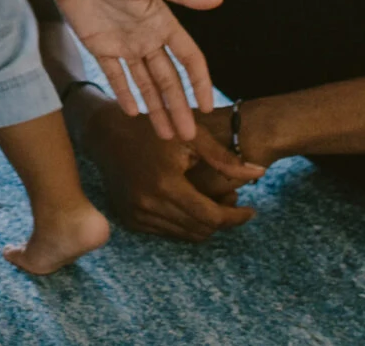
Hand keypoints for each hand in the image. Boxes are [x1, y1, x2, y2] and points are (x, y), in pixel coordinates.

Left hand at [33, 0, 221, 139]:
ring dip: (156, 108)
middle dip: (179, 107)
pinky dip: (125, 94)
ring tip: (166, 134)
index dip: (199, 83)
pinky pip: (115, 76)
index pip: (189, 59)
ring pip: (145, 83)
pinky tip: (134, 114)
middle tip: (189, 136)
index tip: (208, 108)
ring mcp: (123, 45)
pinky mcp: (99, 48)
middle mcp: (147, 38)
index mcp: (163, 23)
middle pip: (168, 79)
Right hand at [82, 99, 259, 242]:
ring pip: (185, 235)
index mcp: (166, 185)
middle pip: (201, 230)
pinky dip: (183, 223)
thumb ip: (225, 158)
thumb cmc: (152, 128)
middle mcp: (148, 205)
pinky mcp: (129, 218)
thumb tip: (260, 172)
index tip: (251, 210)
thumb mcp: (190, 136)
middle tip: (232, 201)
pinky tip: (189, 203)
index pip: (212, 217)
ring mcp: (136, 214)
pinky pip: (166, 232)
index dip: (237, 218)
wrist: (105, 133)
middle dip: (223, 220)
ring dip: (204, 224)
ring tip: (213, 201)